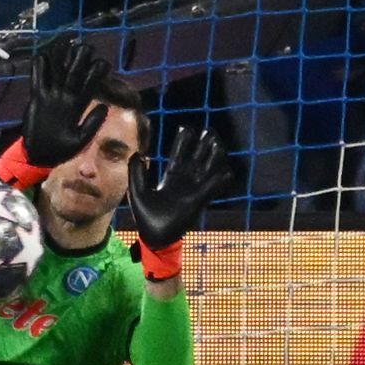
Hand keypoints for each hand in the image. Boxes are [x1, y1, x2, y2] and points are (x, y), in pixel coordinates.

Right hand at [16, 36, 110, 171]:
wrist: (39, 155)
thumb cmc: (61, 150)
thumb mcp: (80, 141)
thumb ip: (91, 125)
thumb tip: (105, 107)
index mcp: (78, 106)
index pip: (90, 86)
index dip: (96, 74)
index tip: (102, 62)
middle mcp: (66, 97)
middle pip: (74, 75)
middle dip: (80, 61)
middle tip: (86, 46)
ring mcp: (50, 96)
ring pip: (57, 73)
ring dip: (60, 59)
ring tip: (64, 43)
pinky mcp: (36, 97)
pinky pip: (38, 79)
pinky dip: (39, 68)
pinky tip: (41, 56)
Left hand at [128, 124, 229, 257]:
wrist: (154, 236)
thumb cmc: (146, 215)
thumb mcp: (138, 190)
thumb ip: (137, 173)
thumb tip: (138, 153)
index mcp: (169, 180)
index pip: (178, 157)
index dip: (183, 144)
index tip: (187, 128)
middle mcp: (183, 183)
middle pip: (195, 160)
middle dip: (202, 146)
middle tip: (209, 131)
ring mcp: (192, 192)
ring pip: (205, 171)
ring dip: (212, 158)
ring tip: (218, 144)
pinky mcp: (198, 202)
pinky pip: (211, 189)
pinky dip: (219, 180)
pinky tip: (227, 170)